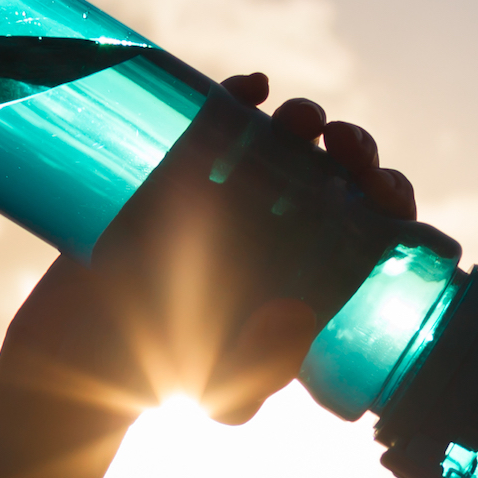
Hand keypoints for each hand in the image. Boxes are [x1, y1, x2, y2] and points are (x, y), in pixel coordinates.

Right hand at [0, 73, 416, 428]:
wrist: (87, 351)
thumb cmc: (168, 376)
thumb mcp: (224, 390)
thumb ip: (261, 370)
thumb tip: (296, 317)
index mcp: (312, 274)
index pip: (374, 228)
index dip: (391, 202)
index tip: (381, 192)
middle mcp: (283, 230)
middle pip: (341, 175)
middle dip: (357, 153)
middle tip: (345, 150)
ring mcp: (236, 196)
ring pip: (288, 142)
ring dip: (307, 121)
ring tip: (304, 121)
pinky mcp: (183, 172)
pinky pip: (219, 122)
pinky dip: (239, 96)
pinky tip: (254, 87)